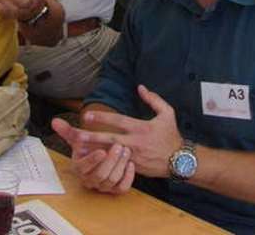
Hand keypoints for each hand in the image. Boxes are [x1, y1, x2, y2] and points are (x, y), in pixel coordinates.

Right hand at [52, 118, 135, 193]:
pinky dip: (128, 177)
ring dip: (120, 165)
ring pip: (112, 181)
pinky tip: (131, 164)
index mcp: (79, 168)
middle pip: (100, 175)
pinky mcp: (116, 189)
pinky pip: (123, 188)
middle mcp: (90, 180)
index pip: (83, 168)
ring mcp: (103, 186)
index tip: (102, 150)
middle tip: (119, 146)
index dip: (93, 160)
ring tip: (127, 150)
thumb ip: (68, 131)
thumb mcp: (80, 139)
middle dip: (111, 160)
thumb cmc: (90, 147)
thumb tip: (54, 121)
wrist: (101, 157)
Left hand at [53, 85, 182, 177]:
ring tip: (77, 150)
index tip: (87, 115)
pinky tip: (90, 163)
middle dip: (91, 137)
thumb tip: (140, 87)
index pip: (118, 121)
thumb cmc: (171, 135)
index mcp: (141, 128)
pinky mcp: (133, 167)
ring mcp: (133, 156)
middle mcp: (135, 142)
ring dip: (93, 151)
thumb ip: (153, 99)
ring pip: (110, 153)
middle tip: (75, 135)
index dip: (102, 118)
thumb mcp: (167, 113)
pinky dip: (103, 163)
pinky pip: (116, 164)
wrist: (179, 160)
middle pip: (109, 139)